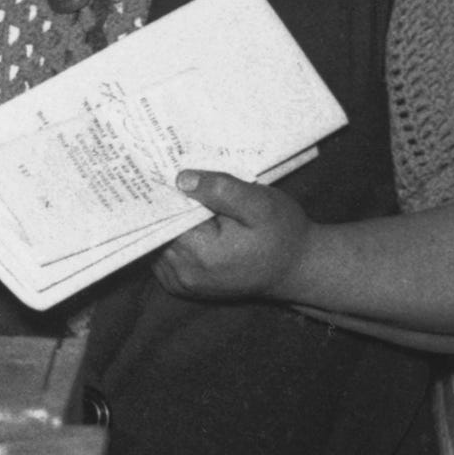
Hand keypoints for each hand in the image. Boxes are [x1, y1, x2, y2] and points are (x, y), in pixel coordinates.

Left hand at [153, 169, 313, 304]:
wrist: (298, 269)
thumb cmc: (283, 233)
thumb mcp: (260, 203)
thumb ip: (221, 190)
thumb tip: (181, 179)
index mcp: (199, 252)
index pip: (162, 217)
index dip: (161, 193)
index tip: (159, 169)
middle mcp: (184, 273)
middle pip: (155, 231)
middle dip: (163, 206)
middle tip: (166, 175)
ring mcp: (182, 283)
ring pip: (156, 244)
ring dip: (166, 222)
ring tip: (178, 196)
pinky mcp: (185, 285)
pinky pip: (164, 257)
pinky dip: (171, 238)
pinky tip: (185, 219)